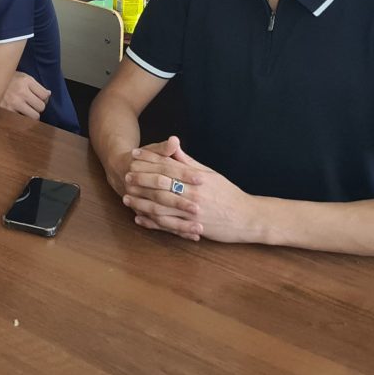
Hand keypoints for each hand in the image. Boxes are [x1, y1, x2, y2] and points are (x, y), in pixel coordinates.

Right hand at [0, 72, 49, 118]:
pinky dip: (22, 119)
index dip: (44, 99)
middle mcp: (21, 91)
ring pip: (34, 116)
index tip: (39, 99)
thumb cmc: (5, 80)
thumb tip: (48, 94)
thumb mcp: (21, 76)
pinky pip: (22, 120)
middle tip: (32, 106)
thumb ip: (35, 85)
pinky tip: (18, 114)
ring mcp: (14, 102)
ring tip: (27, 111)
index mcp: (26, 80)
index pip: (45, 95)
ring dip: (32, 115)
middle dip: (38, 107)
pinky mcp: (7, 110)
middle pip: (41, 106)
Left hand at [122, 136, 258, 243]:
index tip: (134, 154)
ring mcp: (192, 212)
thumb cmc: (229, 194)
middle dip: (141, 179)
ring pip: (161, 206)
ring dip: (142, 202)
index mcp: (196, 178)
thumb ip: (189, 162)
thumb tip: (173, 146)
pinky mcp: (193, 228)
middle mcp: (192, 193)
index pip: (168, 165)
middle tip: (125, 175)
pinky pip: (168, 225)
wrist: (248, 217)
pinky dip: (152, 222)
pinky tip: (140, 219)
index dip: (149, 159)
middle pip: (161, 184)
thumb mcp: (210, 174)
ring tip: (126, 198)